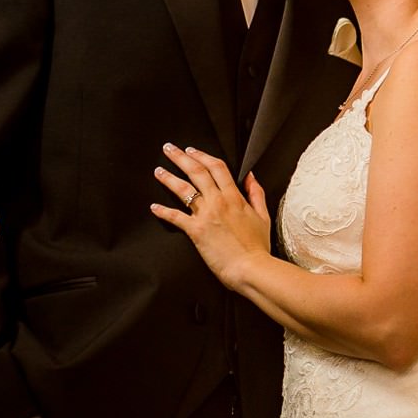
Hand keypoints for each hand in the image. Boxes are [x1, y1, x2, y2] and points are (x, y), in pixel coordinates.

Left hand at [151, 144, 272, 286]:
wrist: (251, 268)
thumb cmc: (258, 247)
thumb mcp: (263, 216)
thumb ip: (256, 194)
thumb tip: (251, 177)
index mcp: (235, 197)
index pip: (217, 167)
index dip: (202, 155)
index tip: (192, 150)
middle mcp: (218, 202)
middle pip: (197, 171)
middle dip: (181, 158)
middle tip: (169, 149)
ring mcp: (206, 215)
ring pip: (183, 190)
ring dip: (168, 178)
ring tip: (158, 171)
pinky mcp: (196, 231)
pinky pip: (176, 217)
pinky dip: (163, 211)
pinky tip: (154, 207)